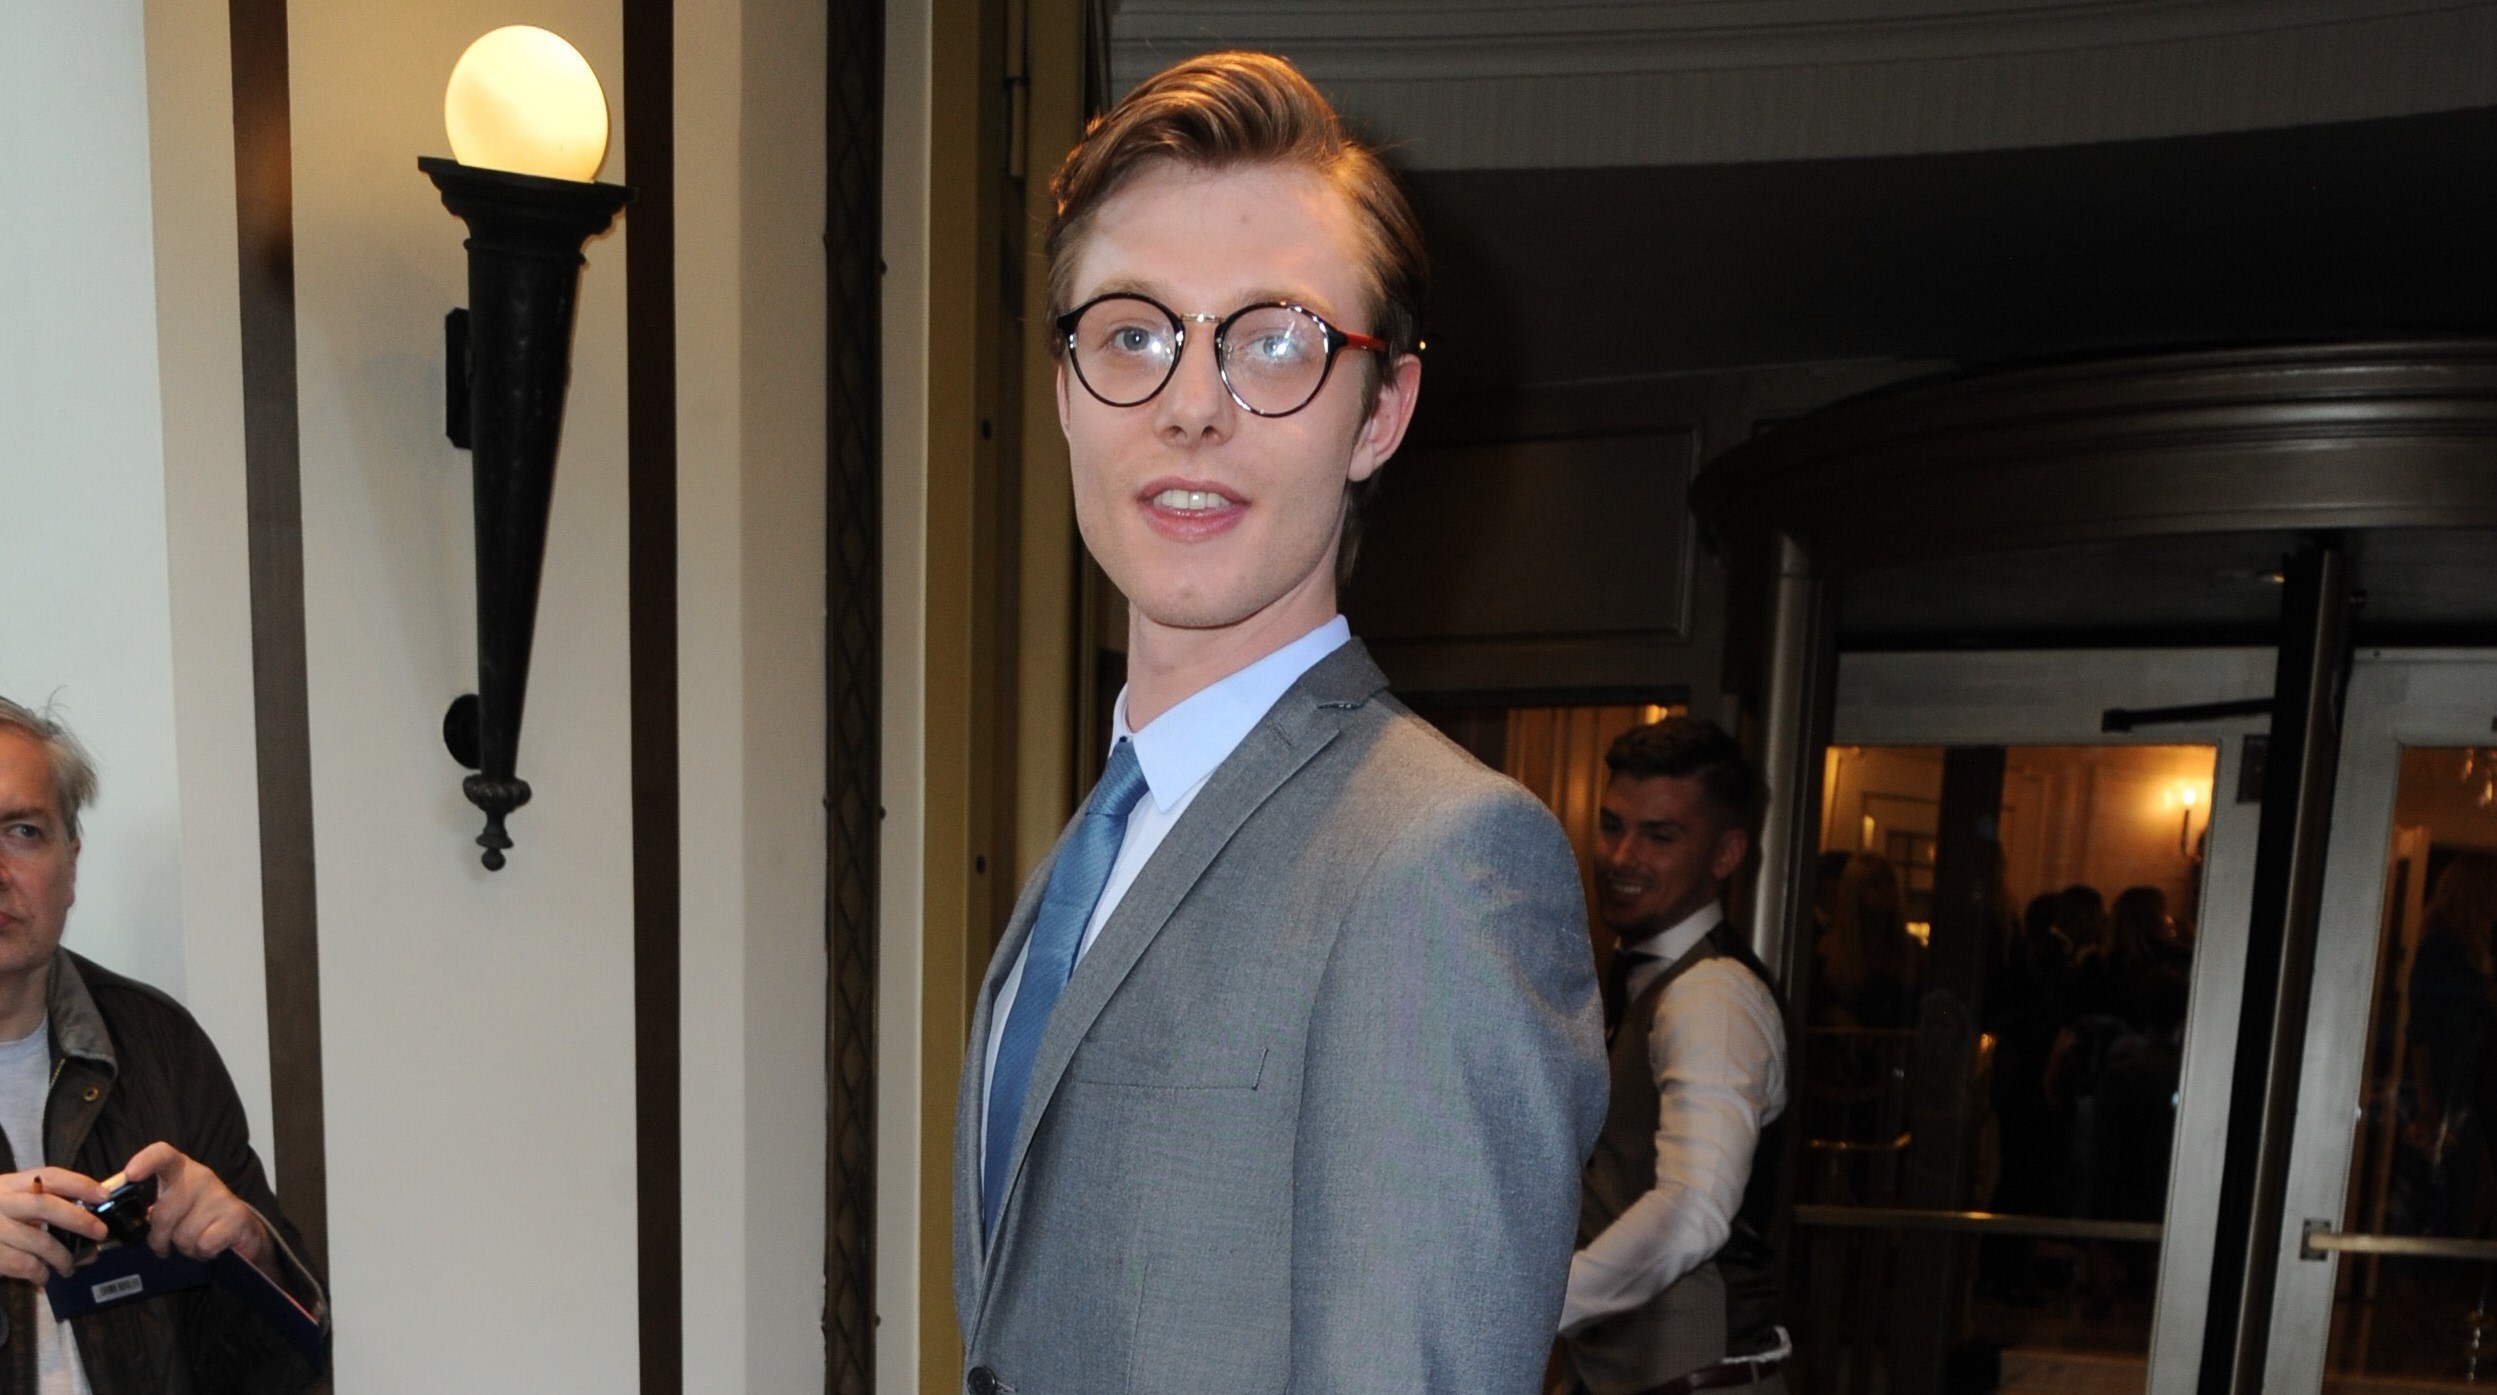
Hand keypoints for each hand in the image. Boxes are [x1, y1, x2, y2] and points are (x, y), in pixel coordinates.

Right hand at [0, 1167, 106, 1279]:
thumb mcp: (4, 1201)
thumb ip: (37, 1207)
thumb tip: (83, 1224)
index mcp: (8, 1185)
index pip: (49, 1176)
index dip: (80, 1184)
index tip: (103, 1194)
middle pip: (46, 1206)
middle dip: (79, 1220)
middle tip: (99, 1233)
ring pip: (38, 1241)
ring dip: (62, 1257)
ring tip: (68, 1267)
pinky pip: (21, 1264)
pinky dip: (38, 1273)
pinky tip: (42, 1277)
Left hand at [115, 1143, 268, 1268]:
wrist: (241, 1230)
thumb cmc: (196, 1217)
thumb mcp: (171, 1205)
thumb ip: (147, 1208)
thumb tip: (115, 1222)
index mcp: (180, 1170)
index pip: (163, 1154)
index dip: (145, 1161)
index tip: (130, 1174)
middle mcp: (201, 1177)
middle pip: (163, 1214)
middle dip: (160, 1238)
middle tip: (167, 1243)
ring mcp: (221, 1195)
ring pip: (183, 1235)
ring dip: (185, 1247)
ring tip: (196, 1240)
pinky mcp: (236, 1216)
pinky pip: (204, 1244)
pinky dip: (204, 1252)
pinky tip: (212, 1246)